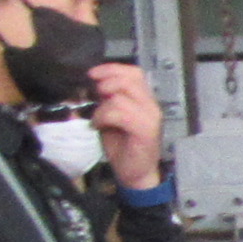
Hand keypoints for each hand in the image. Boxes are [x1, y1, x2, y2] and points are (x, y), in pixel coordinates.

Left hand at [87, 61, 164, 189]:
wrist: (136, 173)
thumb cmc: (123, 146)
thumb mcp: (111, 117)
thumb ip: (106, 100)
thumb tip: (91, 85)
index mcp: (145, 99)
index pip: (134, 72)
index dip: (112, 69)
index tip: (92, 74)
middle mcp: (151, 105)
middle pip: (129, 79)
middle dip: (106, 83)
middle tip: (96, 97)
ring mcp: (150, 117)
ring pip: (120, 97)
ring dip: (102, 107)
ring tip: (98, 119)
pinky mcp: (145, 130)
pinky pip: (120, 114)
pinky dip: (104, 118)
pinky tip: (100, 126)